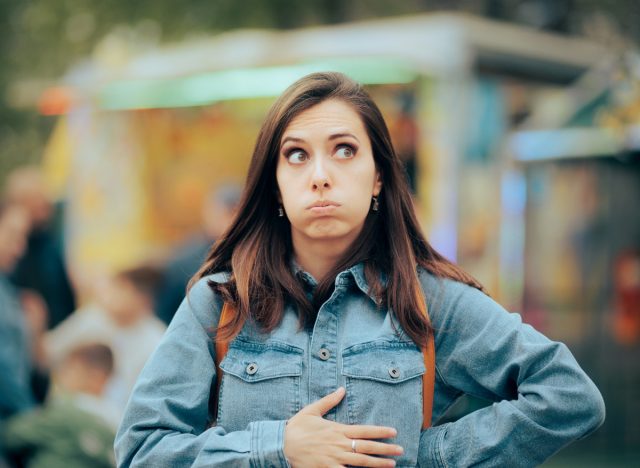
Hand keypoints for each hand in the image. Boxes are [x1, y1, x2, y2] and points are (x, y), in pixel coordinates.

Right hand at [284, 387, 402, 467]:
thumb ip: (329, 401)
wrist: (282, 445)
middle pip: (367, 447)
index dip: (380, 431)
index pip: (364, 430)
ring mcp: (334, 459)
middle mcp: (339, 444)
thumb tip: (341, 390)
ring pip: (361, 462)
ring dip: (378, 464)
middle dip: (385, 449)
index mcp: (337, 429)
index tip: (394, 432)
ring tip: (392, 464)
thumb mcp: (312, 410)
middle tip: (401, 450)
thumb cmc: (297, 427)